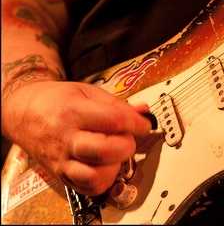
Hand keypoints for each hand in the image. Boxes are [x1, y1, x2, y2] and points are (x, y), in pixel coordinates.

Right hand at [1, 81, 153, 195]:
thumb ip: (117, 104)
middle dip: (127, 144)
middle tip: (127, 137)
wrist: (25, 113)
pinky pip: (90, 188)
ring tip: (115, 152)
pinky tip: (106, 165)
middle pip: (106, 150)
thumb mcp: (87, 92)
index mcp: (73, 112)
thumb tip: (143, 112)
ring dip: (115, 165)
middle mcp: (67, 139)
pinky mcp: (62, 175)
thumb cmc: (56, 101)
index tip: (144, 124)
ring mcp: (63, 160)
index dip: (136, 123)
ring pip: (97, 175)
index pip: (114, 121)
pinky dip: (105, 180)